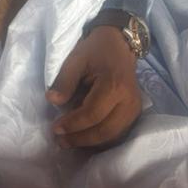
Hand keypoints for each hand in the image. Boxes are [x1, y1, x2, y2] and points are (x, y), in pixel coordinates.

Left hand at [47, 25, 142, 148]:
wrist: (119, 44)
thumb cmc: (95, 50)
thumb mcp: (75, 60)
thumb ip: (65, 81)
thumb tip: (52, 101)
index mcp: (114, 86)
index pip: (92, 114)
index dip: (73, 124)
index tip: (55, 128)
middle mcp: (129, 101)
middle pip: (105, 130)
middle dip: (81, 139)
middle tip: (61, 141)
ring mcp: (135, 108)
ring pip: (113, 135)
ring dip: (91, 142)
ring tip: (69, 142)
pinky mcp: (135, 112)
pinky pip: (118, 132)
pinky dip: (101, 138)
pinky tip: (85, 138)